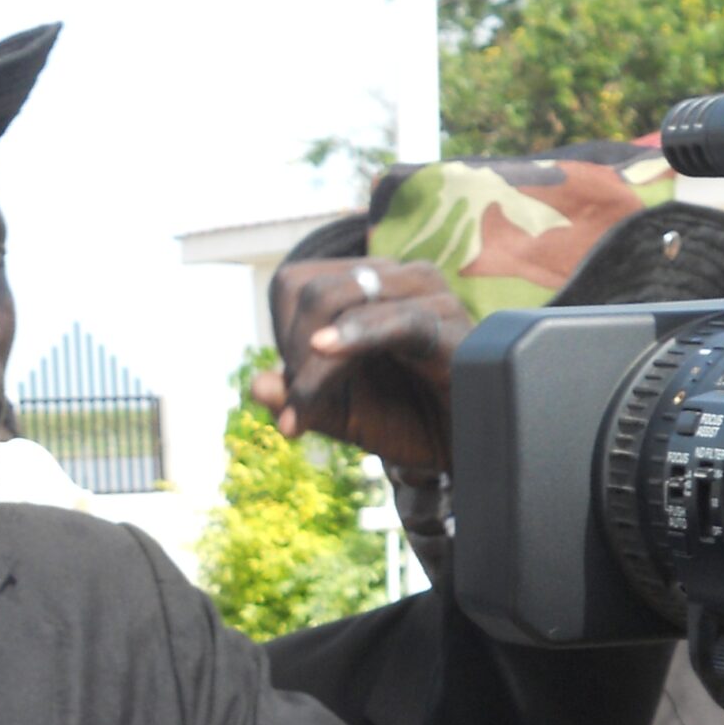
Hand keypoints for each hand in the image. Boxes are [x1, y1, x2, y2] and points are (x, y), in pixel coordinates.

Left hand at [251, 257, 468, 473]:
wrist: (467, 447)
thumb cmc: (408, 419)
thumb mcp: (343, 414)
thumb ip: (300, 397)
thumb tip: (257, 384)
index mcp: (366, 287)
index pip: (295, 282)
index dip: (281, 332)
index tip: (293, 390)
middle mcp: (395, 277)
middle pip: (313, 290)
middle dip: (293, 354)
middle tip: (299, 410)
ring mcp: (426, 292)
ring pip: (342, 302)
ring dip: (315, 366)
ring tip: (310, 413)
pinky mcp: (449, 321)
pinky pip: (396, 318)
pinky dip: (355, 337)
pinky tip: (327, 353)